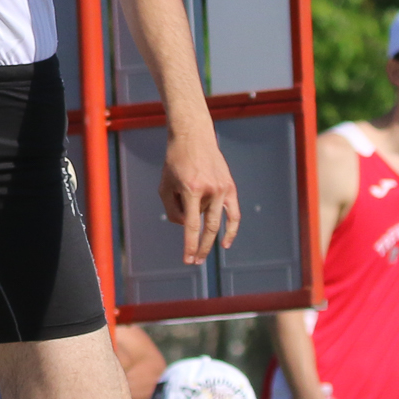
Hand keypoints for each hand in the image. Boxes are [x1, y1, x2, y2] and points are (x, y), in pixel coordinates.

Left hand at [159, 123, 240, 263]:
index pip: (192, 225)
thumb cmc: (175, 161)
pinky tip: (225, 243)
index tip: (188, 260)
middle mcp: (210, 189)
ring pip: (215, 219)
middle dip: (200, 248)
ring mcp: (222, 188)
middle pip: (208, 228)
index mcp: (192, 188)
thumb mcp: (164, 185)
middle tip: (194, 262)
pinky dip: (231, 229)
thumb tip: (186, 227)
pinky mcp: (230, 186)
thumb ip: (172, 210)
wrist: (193, 137)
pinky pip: (234, 213)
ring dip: (205, 232)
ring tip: (198, 246)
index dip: (190, 245)